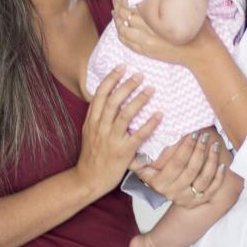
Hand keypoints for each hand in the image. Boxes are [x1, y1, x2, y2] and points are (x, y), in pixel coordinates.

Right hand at [75, 66, 161, 195]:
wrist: (87, 180)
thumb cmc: (91, 156)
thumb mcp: (89, 133)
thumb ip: (98, 117)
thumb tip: (109, 99)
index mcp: (92, 121)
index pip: (100, 95)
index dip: (111, 79)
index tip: (122, 67)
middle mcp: (100, 128)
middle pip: (113, 101)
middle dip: (127, 85)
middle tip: (140, 74)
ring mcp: (111, 139)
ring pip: (125, 115)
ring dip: (139, 100)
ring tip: (151, 89)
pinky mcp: (123, 152)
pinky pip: (138, 135)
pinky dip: (149, 124)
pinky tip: (159, 115)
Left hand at [112, 0, 216, 66]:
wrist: (201, 52)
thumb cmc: (196, 28)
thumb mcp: (184, 8)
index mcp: (157, 16)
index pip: (131, 1)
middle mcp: (148, 29)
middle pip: (124, 13)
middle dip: (117, 3)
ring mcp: (146, 42)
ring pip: (122, 28)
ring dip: (117, 18)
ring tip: (116, 10)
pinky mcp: (147, 51)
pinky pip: (126, 41)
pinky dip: (120, 32)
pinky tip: (120, 26)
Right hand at [130, 127, 230, 207]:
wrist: (168, 192)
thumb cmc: (156, 173)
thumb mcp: (142, 167)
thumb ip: (137, 158)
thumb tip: (133, 145)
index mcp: (159, 183)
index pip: (176, 163)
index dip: (186, 147)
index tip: (192, 133)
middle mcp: (172, 192)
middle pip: (191, 169)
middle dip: (199, 150)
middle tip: (204, 135)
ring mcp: (186, 198)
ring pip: (203, 178)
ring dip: (211, 160)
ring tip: (215, 144)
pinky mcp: (199, 201)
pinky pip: (212, 188)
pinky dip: (219, 176)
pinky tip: (223, 164)